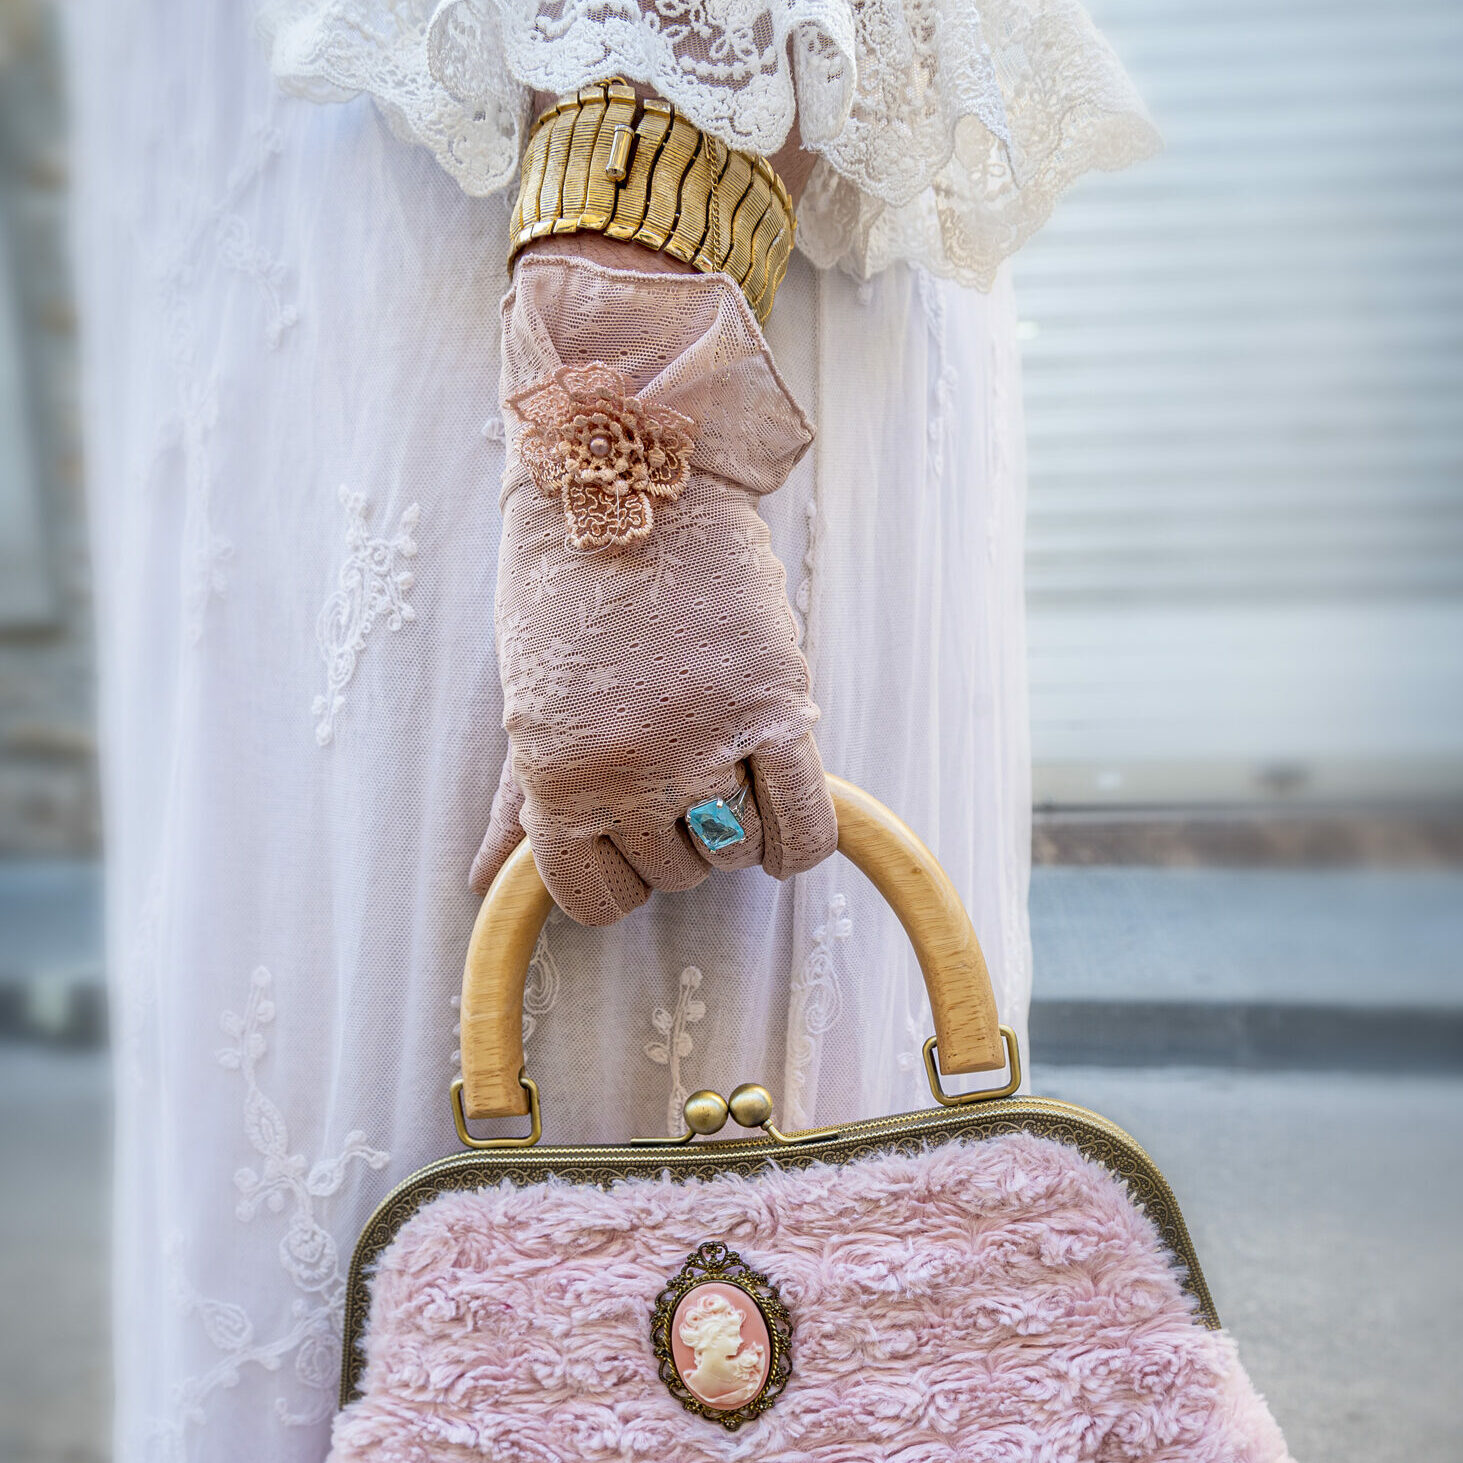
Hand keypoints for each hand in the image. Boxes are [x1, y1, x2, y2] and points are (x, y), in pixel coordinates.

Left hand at [470, 253, 837, 922]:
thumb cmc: (565, 589)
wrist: (621, 475)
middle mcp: (623, 773)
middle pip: (675, 874)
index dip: (622, 868)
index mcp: (554, 778)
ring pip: (736, 853)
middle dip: (679, 831)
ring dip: (738, 822)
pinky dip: (799, 842)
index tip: (633, 826)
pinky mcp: (773, 705)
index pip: (599, 899)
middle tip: (679, 759)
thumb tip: (480, 882)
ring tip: (725, 753)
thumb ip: (516, 802)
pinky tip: (784, 807)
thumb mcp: (529, 702)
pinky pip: (803, 829)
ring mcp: (701, 742)